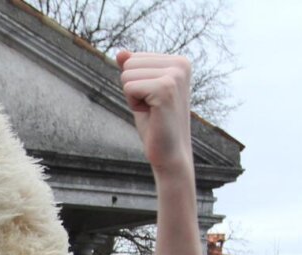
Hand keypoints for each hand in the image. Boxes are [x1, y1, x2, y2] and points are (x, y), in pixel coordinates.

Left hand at [116, 51, 193, 173]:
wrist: (169, 153)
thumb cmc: (155, 123)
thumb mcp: (142, 91)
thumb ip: (133, 70)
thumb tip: (120, 52)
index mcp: (180, 61)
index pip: (134, 58)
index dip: (136, 83)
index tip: (153, 100)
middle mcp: (181, 64)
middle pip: (129, 64)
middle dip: (133, 89)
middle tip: (151, 107)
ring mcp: (175, 76)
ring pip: (127, 75)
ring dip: (133, 97)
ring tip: (152, 111)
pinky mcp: (165, 89)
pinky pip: (128, 87)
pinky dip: (133, 104)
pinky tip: (151, 114)